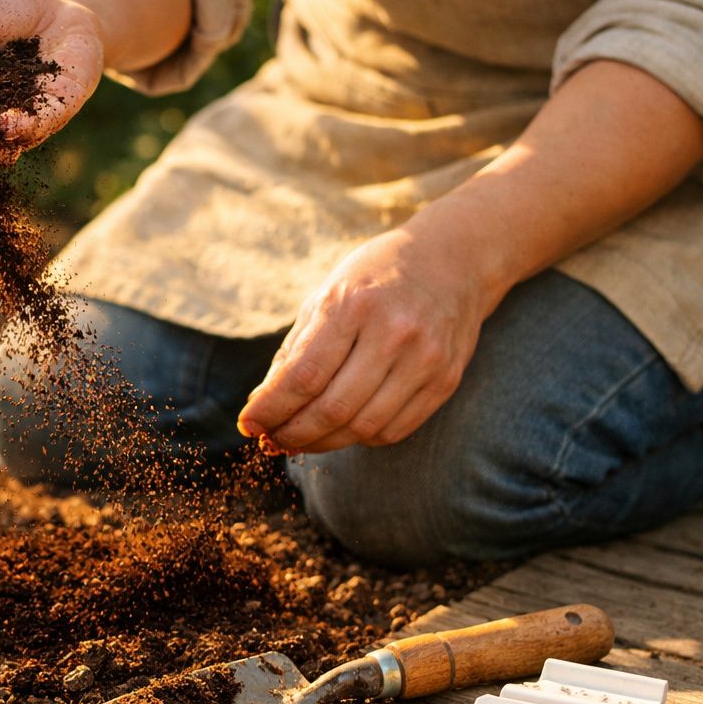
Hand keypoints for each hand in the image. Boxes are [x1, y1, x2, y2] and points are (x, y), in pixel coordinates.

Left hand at [237, 230, 503, 453]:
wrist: (454, 260)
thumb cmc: (376, 277)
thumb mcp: (326, 295)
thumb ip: (294, 352)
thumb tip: (261, 405)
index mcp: (354, 305)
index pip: (304, 376)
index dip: (271, 408)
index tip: (248, 424)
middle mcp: (394, 333)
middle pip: (333, 409)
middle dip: (293, 433)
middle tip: (272, 438)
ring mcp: (425, 359)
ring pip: (363, 427)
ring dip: (324, 443)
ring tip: (301, 440)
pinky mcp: (445, 380)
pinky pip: (394, 430)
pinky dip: (360, 438)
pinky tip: (342, 430)